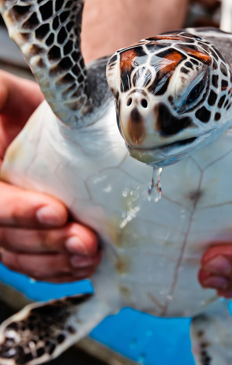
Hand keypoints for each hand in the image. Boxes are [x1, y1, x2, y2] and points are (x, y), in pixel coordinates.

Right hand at [0, 71, 99, 282]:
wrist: (57, 123)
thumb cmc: (32, 106)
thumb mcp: (6, 94)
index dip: (17, 211)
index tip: (56, 211)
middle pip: (5, 235)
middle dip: (46, 241)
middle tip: (84, 241)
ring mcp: (8, 223)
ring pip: (20, 256)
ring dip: (56, 262)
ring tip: (90, 255)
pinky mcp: (29, 236)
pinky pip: (36, 265)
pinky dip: (60, 270)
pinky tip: (83, 266)